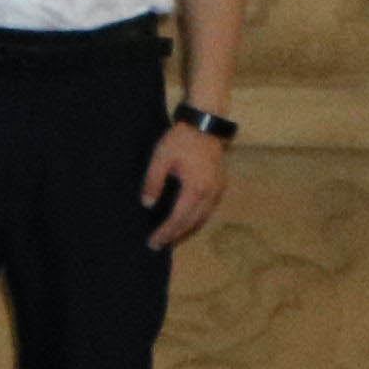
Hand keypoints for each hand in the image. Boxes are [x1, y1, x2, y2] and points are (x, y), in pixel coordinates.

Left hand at [141, 118, 228, 252]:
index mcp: (195, 189)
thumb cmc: (181, 140)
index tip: (153, 243)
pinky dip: (196, 217)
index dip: (165, 232)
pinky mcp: (220, 184)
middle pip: (192, 222)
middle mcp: (210, 194)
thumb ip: (153, 182)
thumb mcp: (161, 159)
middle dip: (175, 235)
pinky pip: (208, 208)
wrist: (206, 124)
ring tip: (171, 236)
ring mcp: (218, 189)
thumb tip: (148, 204)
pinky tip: (186, 219)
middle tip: (159, 244)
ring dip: (187, 228)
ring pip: (203, 217)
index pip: (178, 219)